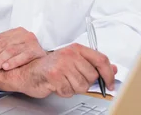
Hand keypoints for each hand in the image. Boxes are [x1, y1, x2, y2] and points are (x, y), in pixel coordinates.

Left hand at [0, 27, 46, 76]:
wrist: (48, 63)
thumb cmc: (26, 54)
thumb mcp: (8, 48)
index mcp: (15, 32)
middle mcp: (23, 35)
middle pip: (2, 45)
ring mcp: (31, 42)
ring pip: (10, 51)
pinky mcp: (37, 52)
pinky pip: (23, 56)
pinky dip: (13, 62)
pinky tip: (5, 68)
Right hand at [0, 43, 117, 97]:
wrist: (28, 71)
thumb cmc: (50, 67)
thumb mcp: (73, 62)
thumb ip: (93, 64)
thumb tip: (113, 69)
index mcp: (75, 49)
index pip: (101, 59)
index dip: (108, 74)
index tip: (109, 83)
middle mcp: (69, 54)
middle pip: (92, 76)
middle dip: (84, 82)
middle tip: (72, 78)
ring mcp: (61, 65)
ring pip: (81, 86)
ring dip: (73, 88)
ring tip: (63, 81)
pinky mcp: (54, 76)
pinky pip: (68, 91)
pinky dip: (63, 92)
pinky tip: (56, 84)